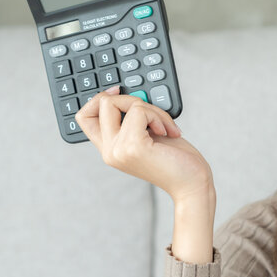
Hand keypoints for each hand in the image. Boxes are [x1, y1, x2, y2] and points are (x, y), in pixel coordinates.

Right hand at [75, 86, 214, 201]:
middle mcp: (109, 151)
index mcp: (110, 149)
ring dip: (151, 109)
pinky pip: (139, 111)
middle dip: (131, 98)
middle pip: (101, 103)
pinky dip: (158, 116)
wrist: (192, 184)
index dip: (97, 98)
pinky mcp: (132, 147)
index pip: (84, 118)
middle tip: (154, 114)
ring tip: (166, 127)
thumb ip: (133, 119)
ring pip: (121, 103)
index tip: (118, 91)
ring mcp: (118, 150)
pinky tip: (169, 132)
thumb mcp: (148, 135)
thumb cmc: (176, 161)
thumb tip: (129, 94)